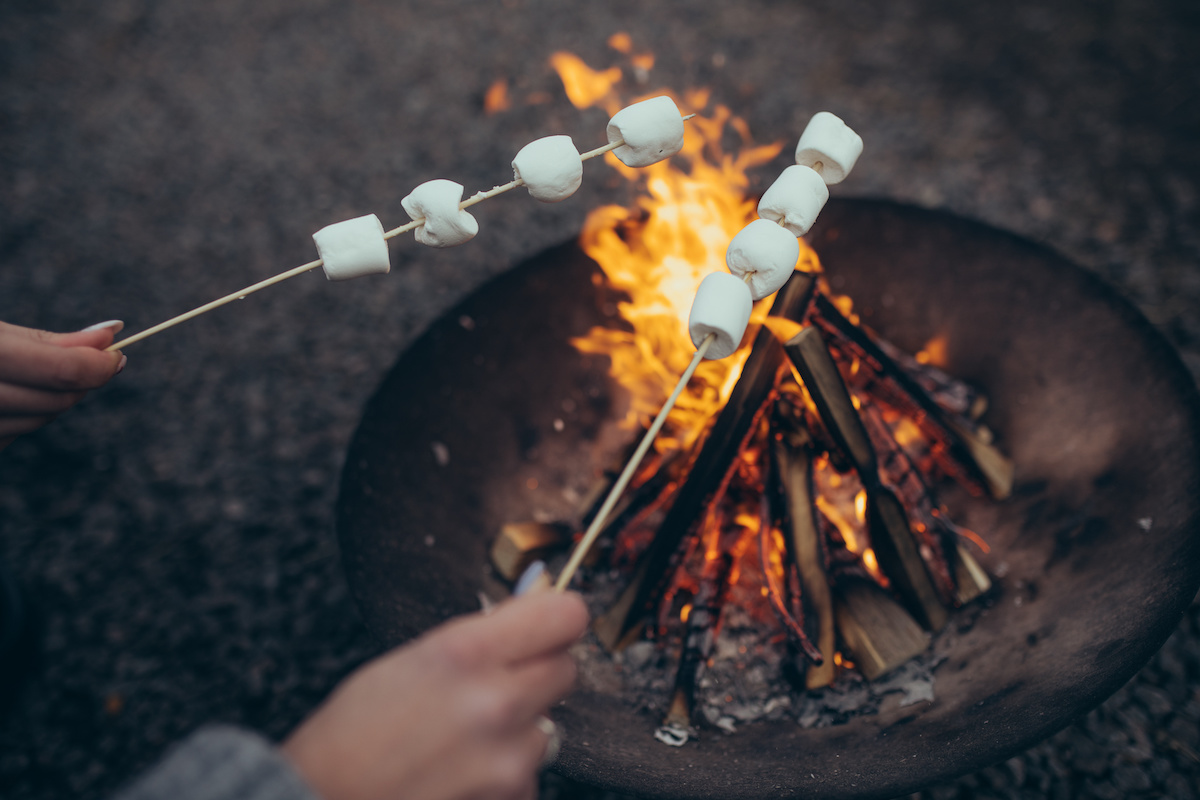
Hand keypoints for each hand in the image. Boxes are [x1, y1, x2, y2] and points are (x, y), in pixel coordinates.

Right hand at [0, 320, 125, 449]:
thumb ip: (54, 341)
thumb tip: (112, 334)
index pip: (64, 370)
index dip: (98, 365)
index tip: (115, 356)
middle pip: (57, 401)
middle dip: (76, 382)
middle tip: (74, 363)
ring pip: (39, 420)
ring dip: (46, 399)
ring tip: (22, 375)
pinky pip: (15, 434)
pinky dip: (21, 413)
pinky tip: (5, 394)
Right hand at [281, 588, 589, 799]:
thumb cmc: (352, 734)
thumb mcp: (411, 660)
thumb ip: (480, 636)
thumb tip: (536, 607)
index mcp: (466, 653)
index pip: (564, 615)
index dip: (557, 616)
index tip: (551, 620)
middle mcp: (496, 704)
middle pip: (566, 669)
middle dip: (538, 672)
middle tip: (497, 683)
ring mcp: (507, 761)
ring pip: (549, 728)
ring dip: (519, 730)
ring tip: (462, 740)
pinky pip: (530, 776)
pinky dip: (504, 774)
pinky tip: (460, 772)